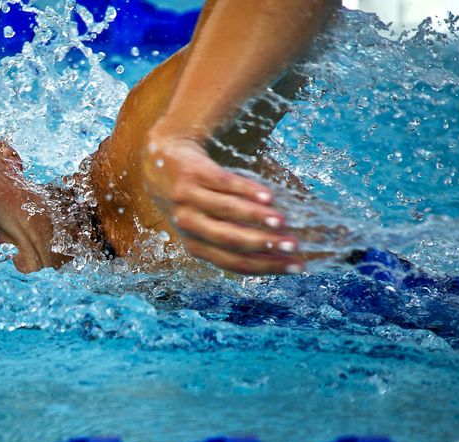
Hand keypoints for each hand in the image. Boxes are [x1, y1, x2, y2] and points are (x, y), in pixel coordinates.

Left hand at [143, 124, 304, 274]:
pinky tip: (268, 196)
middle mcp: (188, 225)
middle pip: (230, 240)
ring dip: (257, 218)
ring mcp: (188, 198)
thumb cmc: (193, 196)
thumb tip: (285, 246)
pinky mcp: (193, 173)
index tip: (296, 267)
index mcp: (195, 244)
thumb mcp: (205, 221)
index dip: (266, 266)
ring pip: (226, 212)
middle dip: (264, 245)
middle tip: (293, 246)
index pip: (234, 262)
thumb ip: (237, 233)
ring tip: (282, 222)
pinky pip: (223, 184)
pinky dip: (247, 191)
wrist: (162, 157)